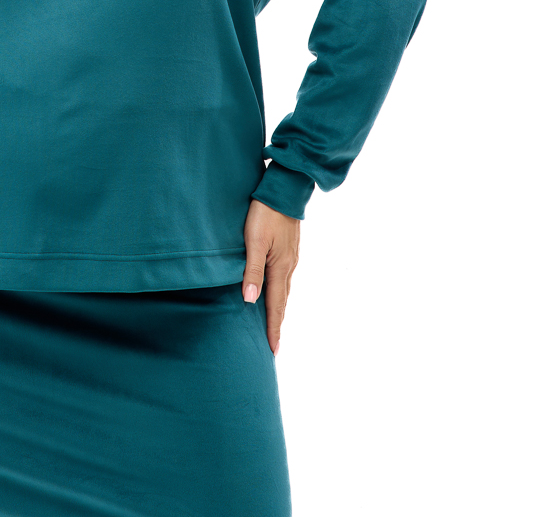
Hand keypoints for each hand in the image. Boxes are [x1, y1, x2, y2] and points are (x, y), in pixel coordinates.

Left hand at [242, 198, 300, 355]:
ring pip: (284, 289)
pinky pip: (284, 277)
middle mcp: (289, 266)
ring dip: (278, 308)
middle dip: (277, 323)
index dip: (273, 328)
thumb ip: (252, 270)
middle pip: (282, 301)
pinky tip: (274, 291)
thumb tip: (250, 300)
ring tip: (273, 323)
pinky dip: (279, 292)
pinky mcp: (288, 249)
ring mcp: (290, 257)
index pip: (275, 305)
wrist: (284, 189)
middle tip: (274, 344)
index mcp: (281, 267)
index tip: (273, 350)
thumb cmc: (265, 212)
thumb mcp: (255, 241)